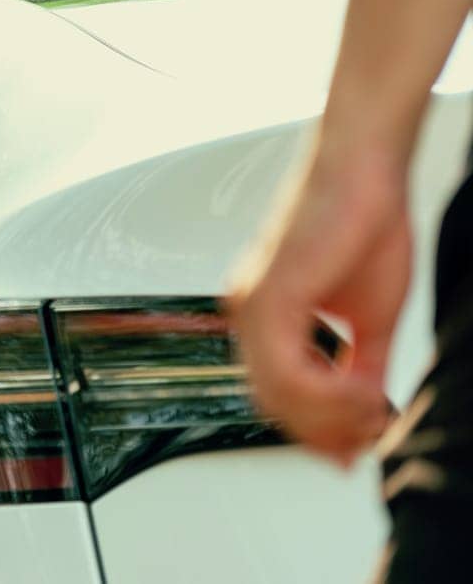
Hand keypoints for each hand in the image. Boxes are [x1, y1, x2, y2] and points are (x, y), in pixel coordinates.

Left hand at [225, 143, 411, 465]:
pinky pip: (287, 368)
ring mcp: (252, 304)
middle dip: (323, 432)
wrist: (362, 170)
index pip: (276, 395)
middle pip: (272, 403)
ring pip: (278, 393)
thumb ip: (359, 367)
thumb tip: (362, 411)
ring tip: (373, 409)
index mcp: (263, 316)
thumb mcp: (369, 317)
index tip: (352, 451)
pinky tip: (361, 390)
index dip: (314, 431)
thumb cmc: (362, 223)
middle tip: (368, 438)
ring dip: (331, 415)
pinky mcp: (269, 295)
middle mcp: (247, 311)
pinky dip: (326, 392)